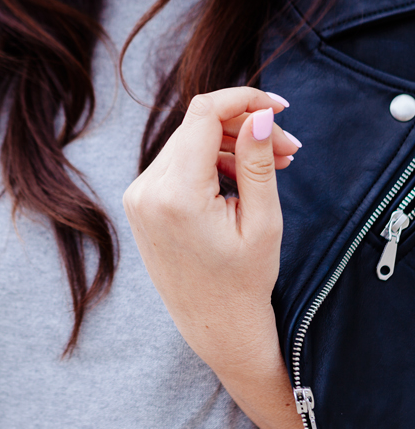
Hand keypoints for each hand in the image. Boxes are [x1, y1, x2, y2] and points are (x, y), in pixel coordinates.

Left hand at [123, 87, 315, 428]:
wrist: (214, 327)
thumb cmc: (244, 282)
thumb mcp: (262, 221)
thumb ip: (258, 162)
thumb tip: (259, 114)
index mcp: (175, 194)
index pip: (204, 114)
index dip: (244, 100)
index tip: (280, 107)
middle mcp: (146, 190)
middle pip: (197, 127)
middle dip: (245, 127)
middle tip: (290, 148)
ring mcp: (138, 197)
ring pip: (188, 143)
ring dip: (230, 145)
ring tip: (275, 164)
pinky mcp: (140, 203)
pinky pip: (176, 163)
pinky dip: (209, 162)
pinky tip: (242, 178)